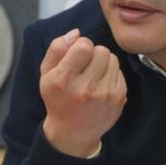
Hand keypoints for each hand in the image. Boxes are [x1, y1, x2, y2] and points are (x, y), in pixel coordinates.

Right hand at [39, 28, 126, 156]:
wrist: (72, 131)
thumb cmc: (58, 98)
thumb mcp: (46, 73)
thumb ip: (57, 48)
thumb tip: (76, 33)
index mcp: (63, 80)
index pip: (84, 46)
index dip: (81, 45)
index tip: (76, 55)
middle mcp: (84, 89)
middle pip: (101, 50)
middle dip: (93, 53)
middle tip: (85, 66)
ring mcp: (104, 95)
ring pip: (112, 59)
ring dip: (103, 62)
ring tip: (93, 75)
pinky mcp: (118, 98)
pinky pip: (119, 71)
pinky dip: (110, 74)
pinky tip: (100, 85)